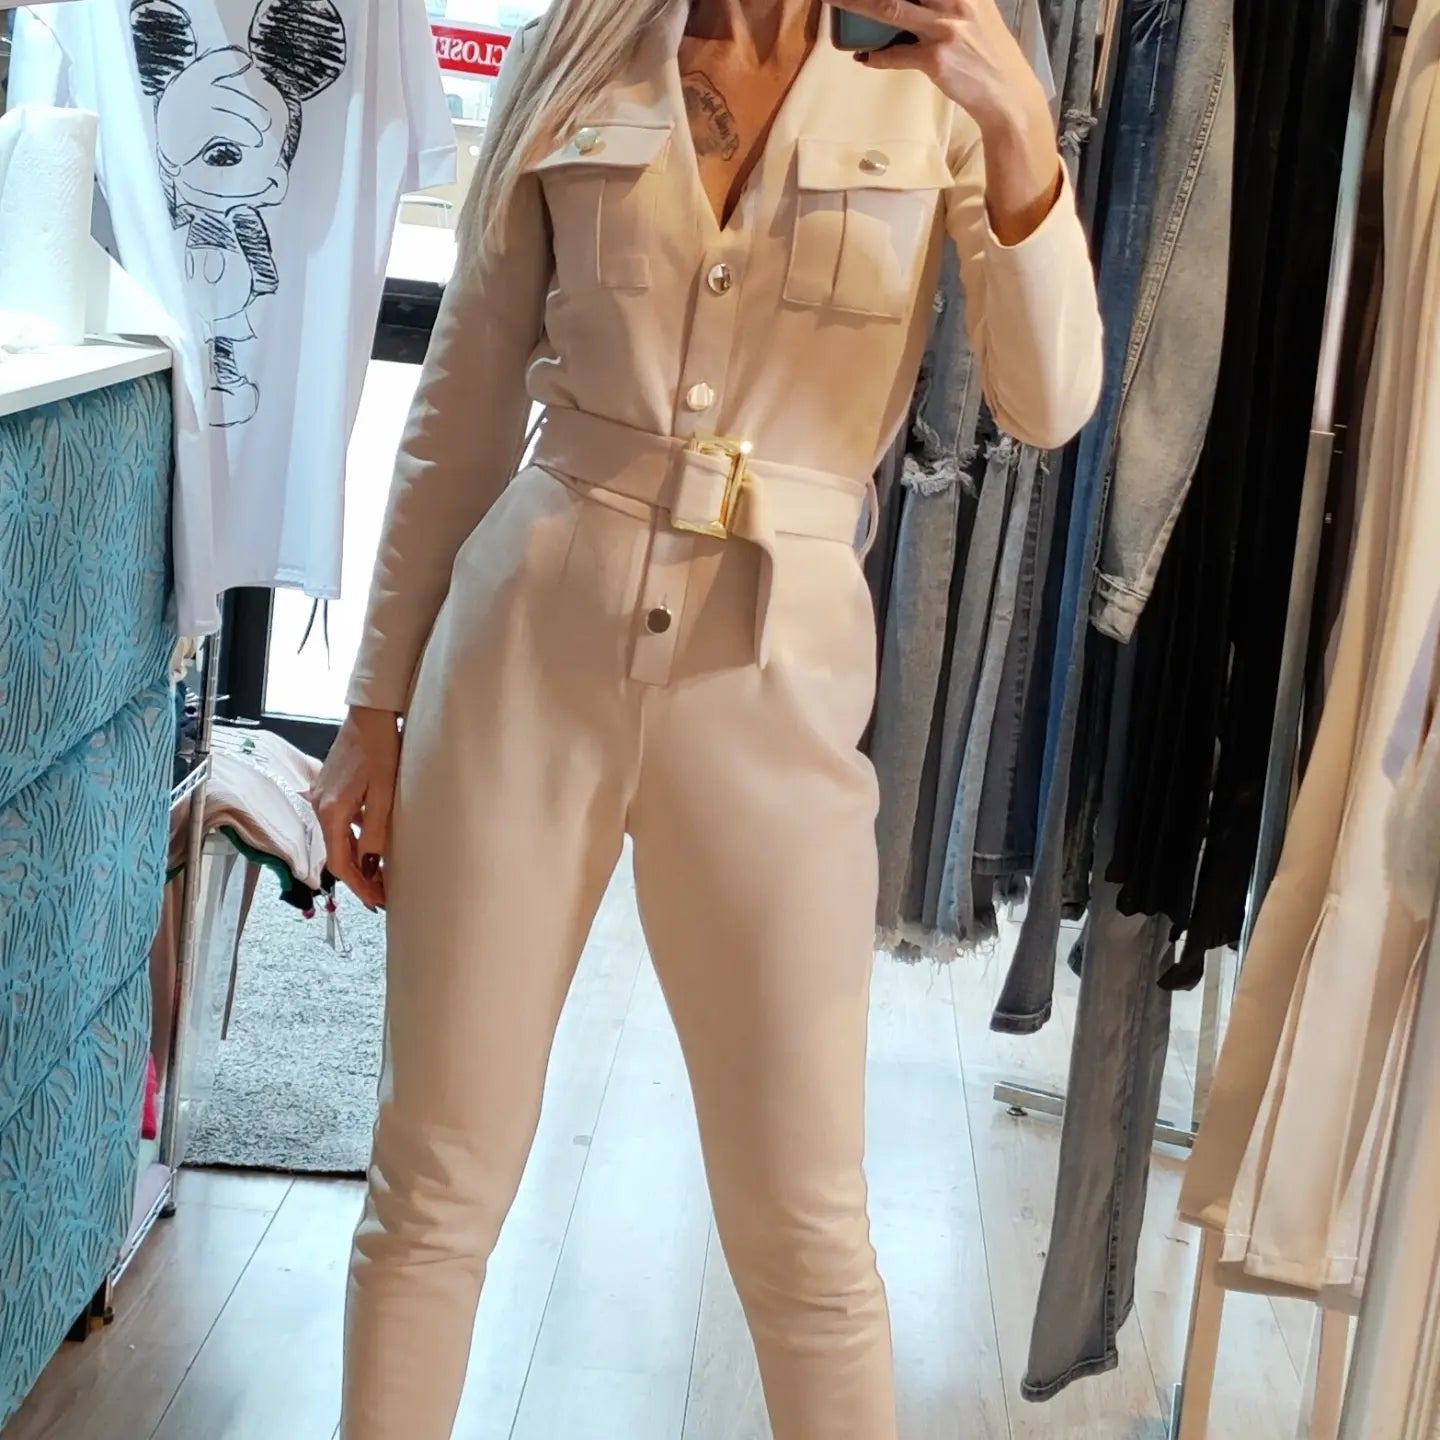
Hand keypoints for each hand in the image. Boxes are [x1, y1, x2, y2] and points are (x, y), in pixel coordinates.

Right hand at [311, 706, 401, 909]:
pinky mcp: (330, 789)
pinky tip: (373, 842)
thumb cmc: (381, 748)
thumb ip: (376, 831)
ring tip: (381, 874)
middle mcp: (320, 807)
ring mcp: (323, 797)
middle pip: (336, 854)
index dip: (359, 887)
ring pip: (339, 839)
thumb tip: (370, 865)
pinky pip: (341, 823)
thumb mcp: (384, 793)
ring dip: (358, 859)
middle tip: (382, 893)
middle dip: (359, 878)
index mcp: (331, 812)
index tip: (377, 901)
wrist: (371, 714)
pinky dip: (355, 838)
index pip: (340, 864)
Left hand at [838, 0, 1062, 243]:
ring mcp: (945, 29)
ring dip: (857, 4)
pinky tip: (863, 58)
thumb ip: (948, 3)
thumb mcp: (976, 14)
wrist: (1007, 94)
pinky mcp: (935, 59)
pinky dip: (875, 57)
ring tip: (835, 0)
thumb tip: (915, 4)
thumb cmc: (988, 55)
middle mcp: (955, 0)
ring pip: (890, 9)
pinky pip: (894, 56)